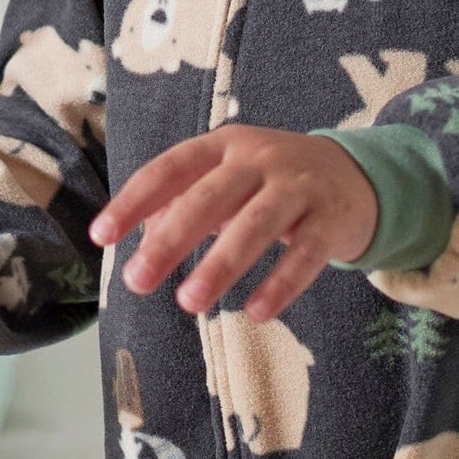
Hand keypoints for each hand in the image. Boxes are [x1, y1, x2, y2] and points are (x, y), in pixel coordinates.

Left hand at [90, 124, 377, 322]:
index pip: (171, 168)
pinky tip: (257, 313)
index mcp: (225, 145)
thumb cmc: (273, 182)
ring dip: (221, 264)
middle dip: (171, 240)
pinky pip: (306, 254)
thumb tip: (140, 236)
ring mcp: (299, 185)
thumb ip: (184, 202)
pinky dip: (281, 283)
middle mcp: (261, 159)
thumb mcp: (228, 179)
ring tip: (189, 302)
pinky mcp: (331, 218)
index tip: (102, 236)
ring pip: (256, 224)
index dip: (134, 200)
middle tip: (137, 281)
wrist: (357, 175)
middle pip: (211, 197)